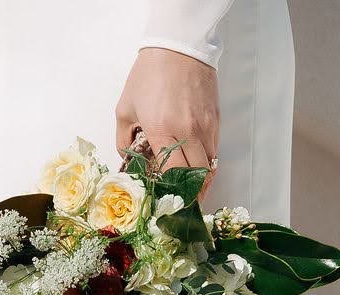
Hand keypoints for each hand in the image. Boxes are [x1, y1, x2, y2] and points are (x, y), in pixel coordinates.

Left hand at [116, 48, 218, 194]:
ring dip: (201, 183)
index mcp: (162, 131)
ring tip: (191, 192)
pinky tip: (197, 169)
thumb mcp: (125, 108)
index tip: (166, 203)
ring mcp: (204, 127)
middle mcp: (187, 132)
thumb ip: (124, 139)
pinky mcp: (215, 120)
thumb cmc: (150, 74)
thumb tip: (129, 159)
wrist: (178, 45)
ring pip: (209, 168)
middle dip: (189, 195)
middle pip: (196, 177)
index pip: (173, 175)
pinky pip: (214, 151)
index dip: (172, 193)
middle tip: (181, 204)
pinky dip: (207, 165)